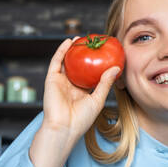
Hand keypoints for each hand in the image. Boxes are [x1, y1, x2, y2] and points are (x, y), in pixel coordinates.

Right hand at [29, 38, 120, 166]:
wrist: (64, 128)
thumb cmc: (82, 119)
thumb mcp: (98, 99)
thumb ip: (105, 83)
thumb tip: (116, 68)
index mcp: (82, 92)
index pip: (89, 74)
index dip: (96, 63)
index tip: (105, 53)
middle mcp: (71, 86)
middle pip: (77, 66)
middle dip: (83, 54)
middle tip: (92, 42)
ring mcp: (60, 82)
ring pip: (66, 62)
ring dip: (71, 50)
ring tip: (80, 38)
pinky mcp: (51, 80)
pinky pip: (56, 62)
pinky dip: (61, 51)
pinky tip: (68, 41)